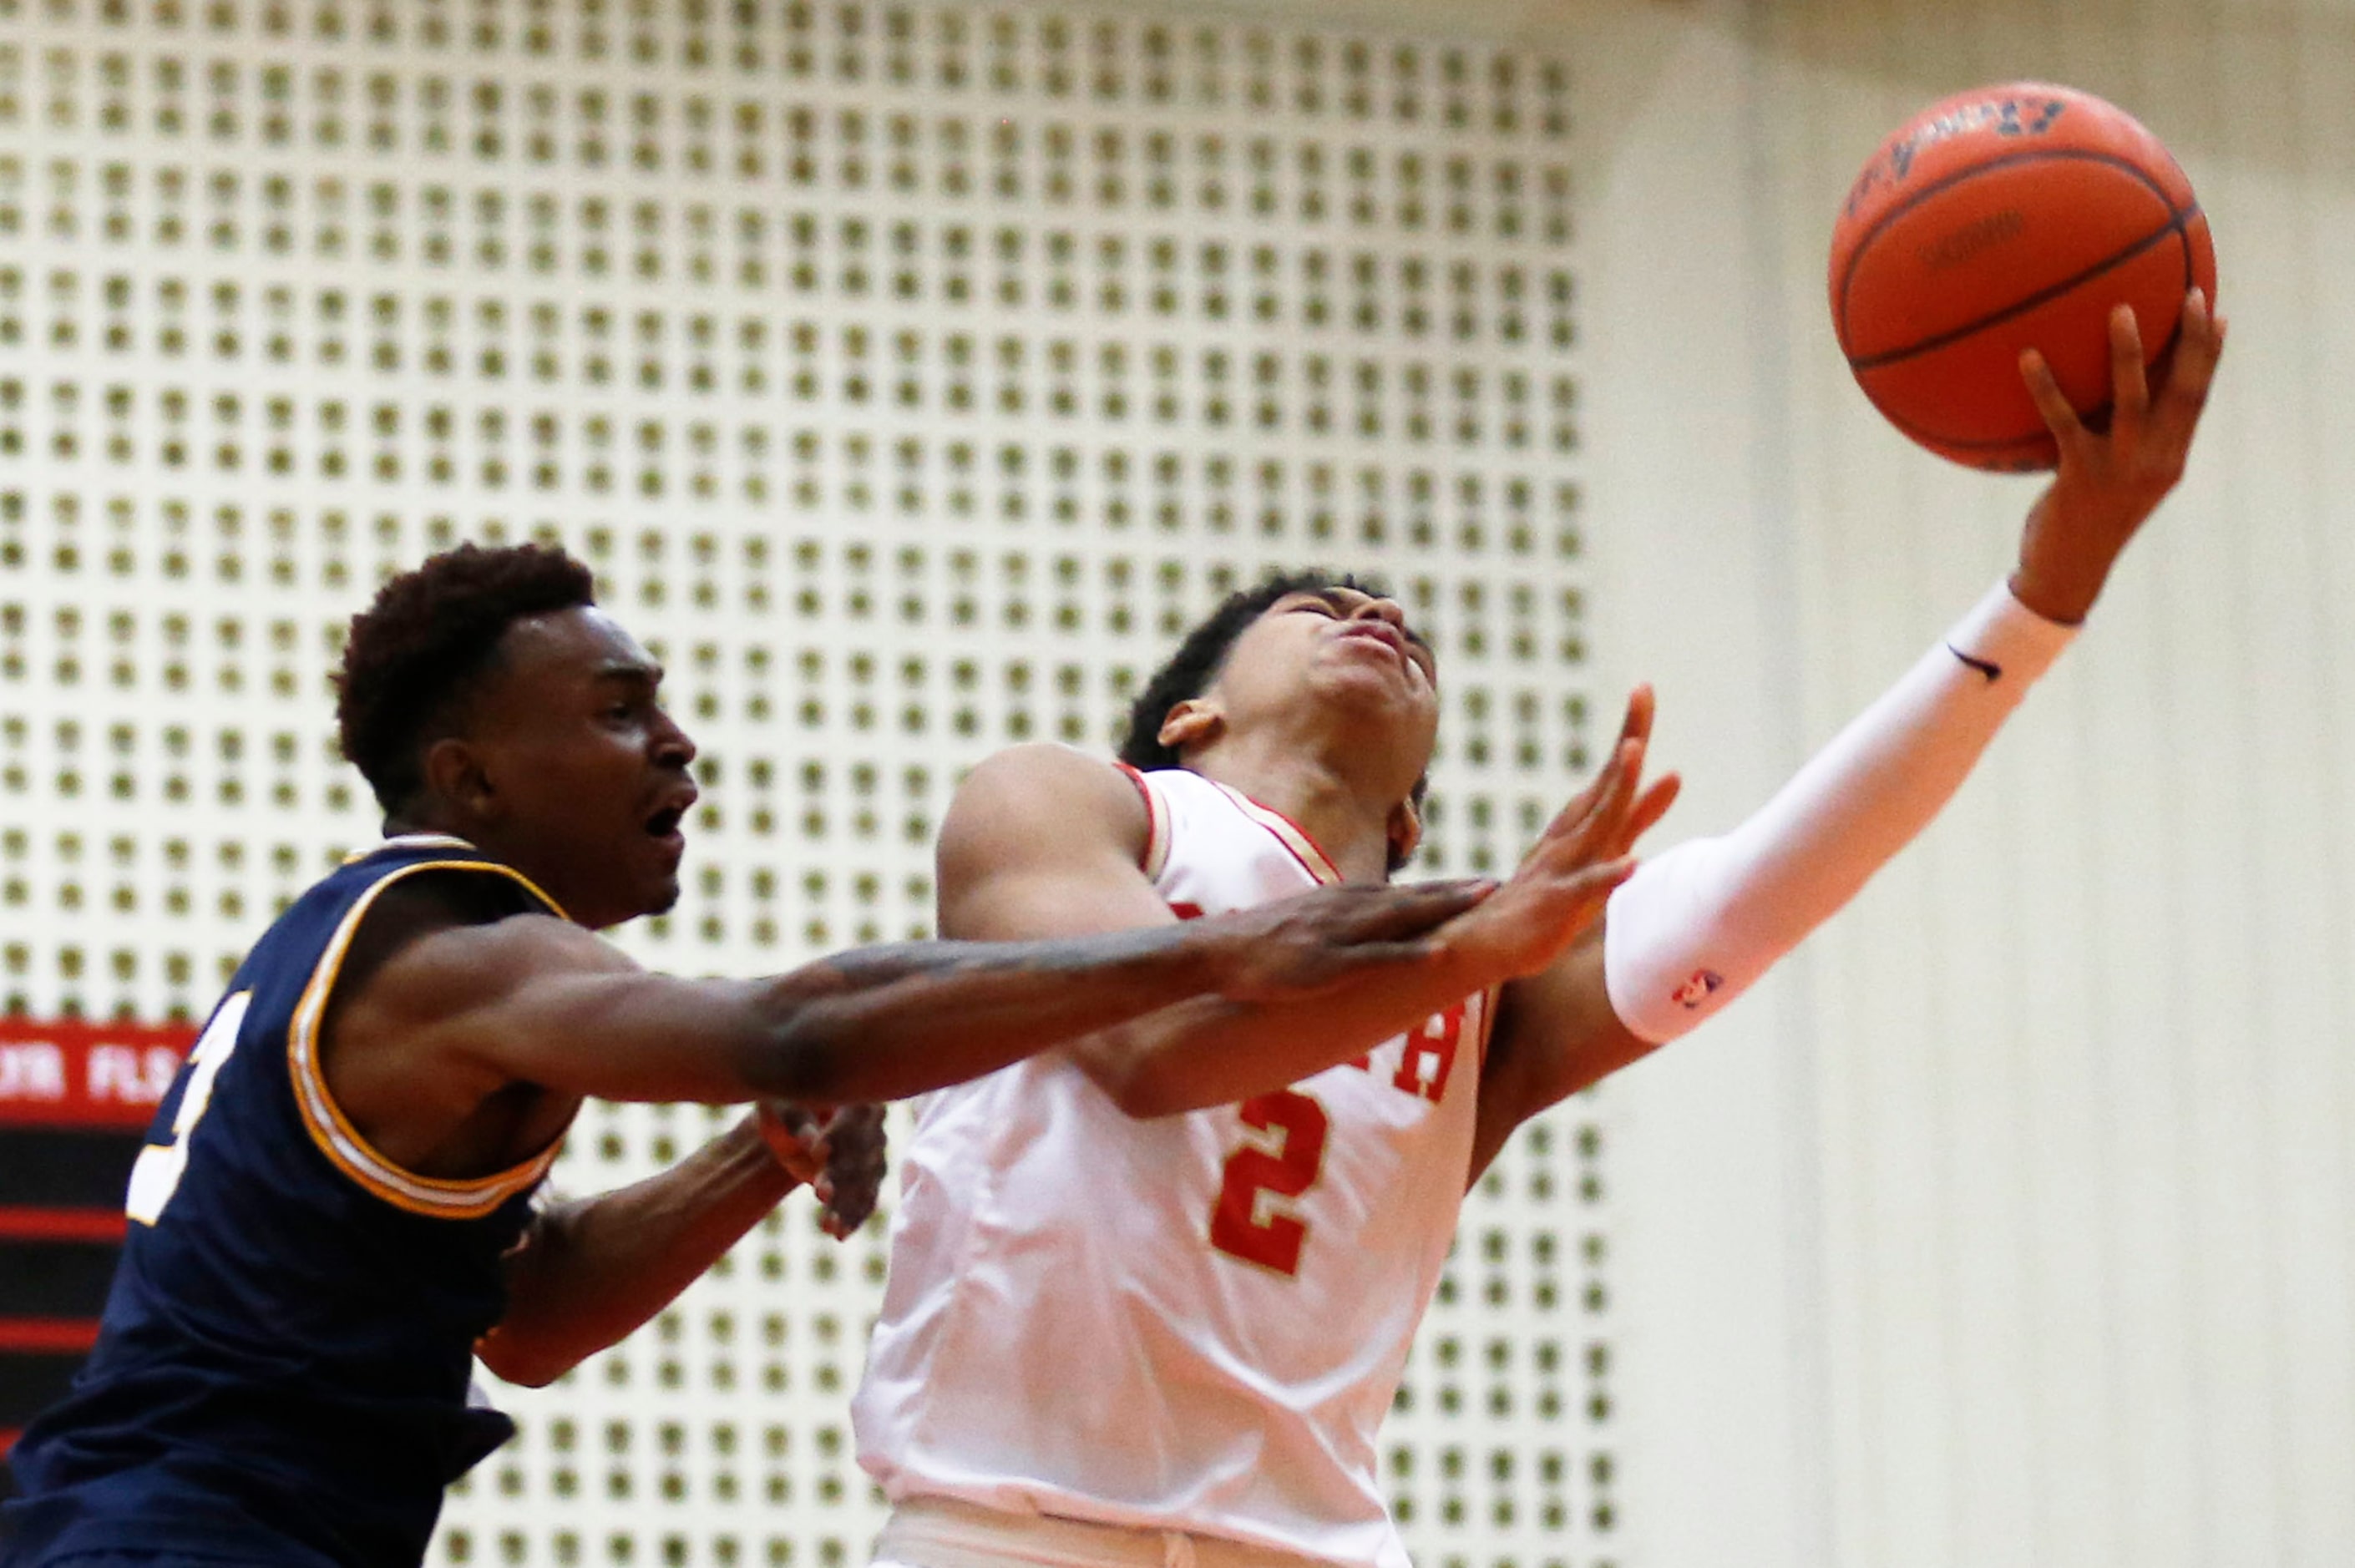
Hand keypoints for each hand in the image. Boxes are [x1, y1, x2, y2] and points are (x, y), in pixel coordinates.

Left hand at [756, 1102, 888, 1237]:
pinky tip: (841, 1233)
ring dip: (849, 1204)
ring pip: (866, 1180)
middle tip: (821, 1193)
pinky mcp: (867, 1177)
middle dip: (842, 1175)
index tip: (817, 1151)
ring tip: (829, 1225)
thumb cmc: (781, 1105)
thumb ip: (795, 1120)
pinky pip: (866, 1198)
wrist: (786, 1126)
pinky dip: (854, 1217)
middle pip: (863, 1152)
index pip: (854, 1114)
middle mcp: (873, 1123)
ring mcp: (873, 1151)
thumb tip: (809, 1141)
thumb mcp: (780, 1106)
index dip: (837, 1133)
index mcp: (856, 1094)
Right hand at [1194, 877, 1496, 1003]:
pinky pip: (1373, 959)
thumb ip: (1337, 928)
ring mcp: (1337, 935)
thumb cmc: (1255, 945)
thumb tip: (1364, 936)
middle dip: (1459, 892)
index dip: (1446, 891)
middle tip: (1502, 885)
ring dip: (1445, 907)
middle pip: (1414, 897)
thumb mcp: (1304, 928)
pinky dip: (1407, 955)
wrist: (1211, 953)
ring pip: (1402, 917)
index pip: (1405, 894)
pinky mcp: (1324, 964)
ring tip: (1486, 901)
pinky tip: (1437, 954)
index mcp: (1343, 904)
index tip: (1484, 887)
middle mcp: (1346, 910)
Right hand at [1437, 687, 1679, 980]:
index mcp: (1581, 822)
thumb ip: (1640, 815)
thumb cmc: (1548, 896)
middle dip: (1628, 740)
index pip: (1613, 771)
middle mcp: (1571, 835)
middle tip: (1642, 693)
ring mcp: (1562, 866)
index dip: (1631, 730)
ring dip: (1616, 791)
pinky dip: (1609, 875)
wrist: (1481, 942)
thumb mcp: (1601, 848)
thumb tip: (1676, 774)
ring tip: (1633, 752)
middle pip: (1608, 783)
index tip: (1644, 687)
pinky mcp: (1557, 904)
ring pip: (1596, 825)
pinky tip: (1634, 864)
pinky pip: (1587, 888)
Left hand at [2011, 288, 2226, 623]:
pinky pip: (2063, 420)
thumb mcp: (2116, 479)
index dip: (2209, 355)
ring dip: (2128, 353)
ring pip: (2133, 398)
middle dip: (2192, 341)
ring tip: (2119, 309)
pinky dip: (2046, 387)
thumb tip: (2103, 396)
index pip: (2199, 397)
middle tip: (2190, 294)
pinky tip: (2027, 356)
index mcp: (2170, 457)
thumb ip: (2122, 440)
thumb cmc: (2086, 519)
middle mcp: (2156, 460)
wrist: (2066, 572)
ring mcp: (2121, 466)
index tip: (2215, 312)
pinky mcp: (2081, 473)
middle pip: (2186, 390)